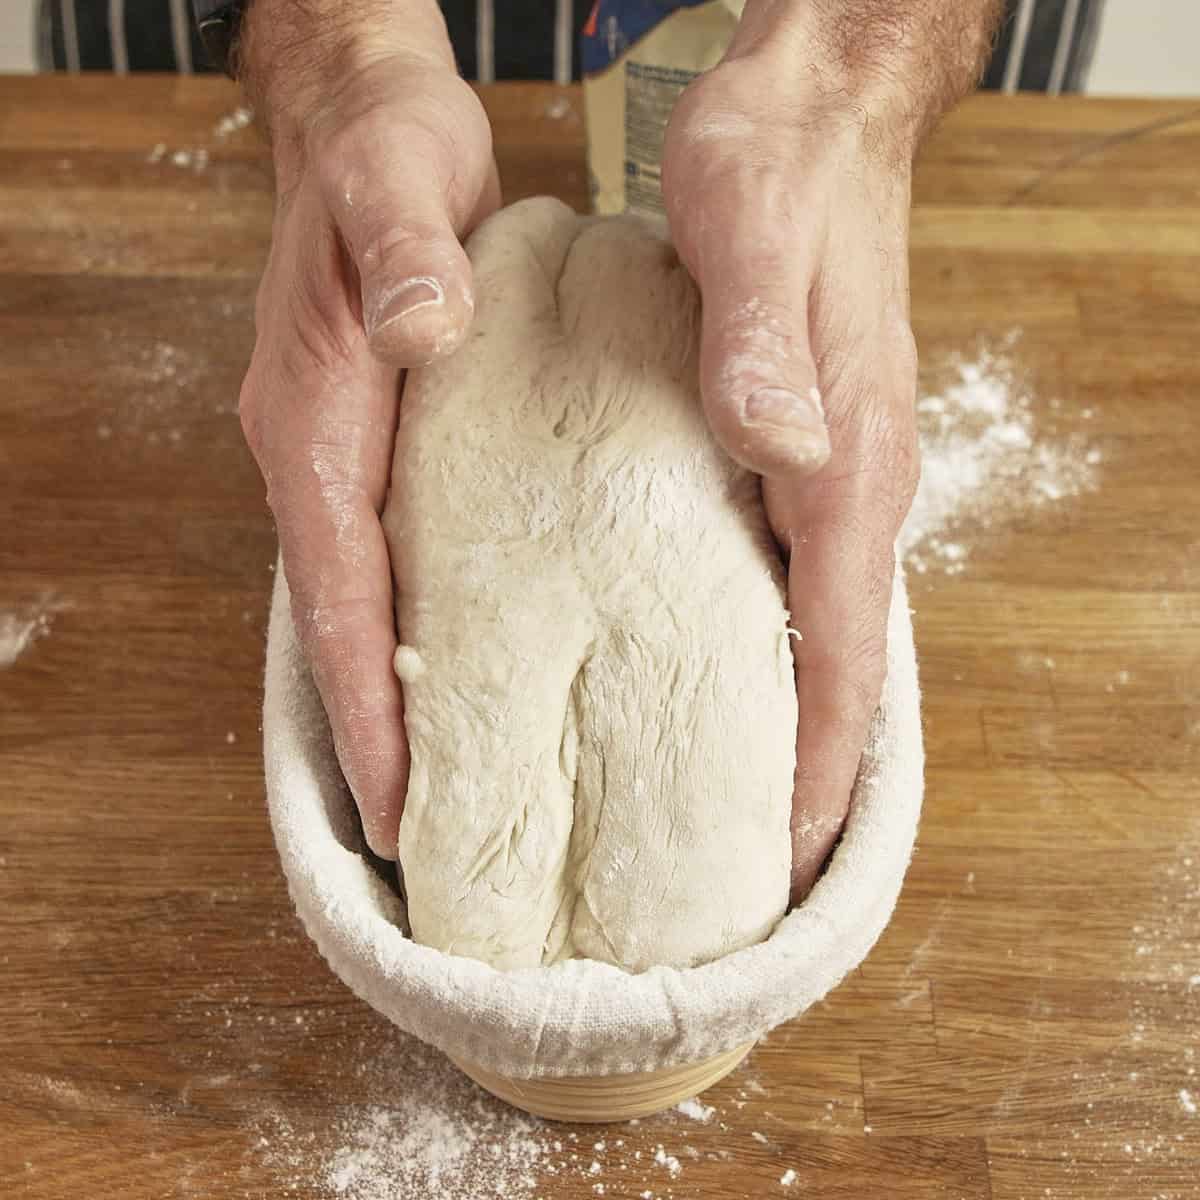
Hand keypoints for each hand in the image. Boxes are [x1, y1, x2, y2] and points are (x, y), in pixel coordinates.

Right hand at [237, 1, 499, 856]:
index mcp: (316, 423)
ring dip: (401, 692)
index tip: (397, 801)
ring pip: (371, 601)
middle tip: (430, 833)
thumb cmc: (384, 155)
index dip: (367, 700)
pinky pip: (401, 559)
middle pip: (347, 622)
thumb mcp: (396, 179)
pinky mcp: (393, 445)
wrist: (369, 128)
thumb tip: (420, 330)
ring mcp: (354, 457)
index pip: (338, 592)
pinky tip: (478, 665)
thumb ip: (405, 253)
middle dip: (382, 729)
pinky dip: (426, 627)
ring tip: (455, 782)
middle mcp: (321, 456)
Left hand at [662, 1, 996, 901]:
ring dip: (776, 713)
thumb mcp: (751, 237)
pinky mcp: (790, 444)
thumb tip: (780, 451)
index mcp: (845, 459)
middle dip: (796, 764)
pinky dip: (757, 641)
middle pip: (832, 657)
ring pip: (808, 623)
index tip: (784, 852)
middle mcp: (846, 478)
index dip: (817, 757)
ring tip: (717, 795)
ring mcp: (823, 466)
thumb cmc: (779, 171)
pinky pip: (782, 571)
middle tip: (742, 859)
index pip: (840, 642)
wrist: (811, 115)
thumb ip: (761, 348)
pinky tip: (703, 667)